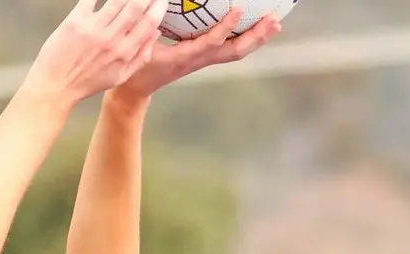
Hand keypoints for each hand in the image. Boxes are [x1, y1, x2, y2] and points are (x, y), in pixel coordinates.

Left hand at [23, 0, 168, 110]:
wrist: (55, 87)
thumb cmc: (86, 83)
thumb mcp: (120, 76)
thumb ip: (141, 56)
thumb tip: (156, 33)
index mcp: (124, 52)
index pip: (149, 23)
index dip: (158, 8)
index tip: (161, 0)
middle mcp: (111, 39)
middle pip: (136, 6)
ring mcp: (93, 28)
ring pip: (117, 0)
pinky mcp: (74, 21)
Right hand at [115, 9, 280, 100]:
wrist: (135, 90)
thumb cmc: (135, 67)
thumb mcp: (140, 46)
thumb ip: (149, 26)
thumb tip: (156, 3)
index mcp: (184, 57)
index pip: (211, 42)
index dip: (226, 27)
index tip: (238, 9)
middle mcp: (198, 61)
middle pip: (235, 51)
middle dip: (255, 36)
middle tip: (273, 20)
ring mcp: (202, 61)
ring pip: (236, 52)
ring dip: (257, 39)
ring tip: (274, 23)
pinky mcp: (202, 59)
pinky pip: (229, 50)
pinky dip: (246, 39)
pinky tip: (256, 29)